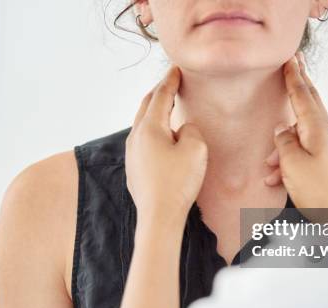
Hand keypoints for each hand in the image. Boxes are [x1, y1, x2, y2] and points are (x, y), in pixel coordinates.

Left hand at [126, 66, 207, 220]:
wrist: (159, 217)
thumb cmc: (177, 183)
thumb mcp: (195, 149)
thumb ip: (190, 130)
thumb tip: (181, 129)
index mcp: (149, 128)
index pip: (160, 96)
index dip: (170, 81)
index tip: (175, 69)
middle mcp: (135, 138)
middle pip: (146, 107)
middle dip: (158, 93)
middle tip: (170, 83)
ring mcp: (132, 154)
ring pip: (142, 124)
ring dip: (154, 112)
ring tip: (166, 108)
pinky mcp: (134, 169)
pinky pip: (143, 142)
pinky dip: (153, 131)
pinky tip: (162, 138)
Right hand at [264, 53, 327, 208]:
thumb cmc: (317, 190)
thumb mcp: (292, 164)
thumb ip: (284, 142)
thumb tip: (281, 129)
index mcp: (317, 129)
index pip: (303, 96)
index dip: (294, 77)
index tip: (290, 59)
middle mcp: (323, 134)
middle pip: (309, 103)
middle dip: (300, 84)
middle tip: (295, 63)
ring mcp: (325, 147)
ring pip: (299, 133)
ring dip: (281, 146)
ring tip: (269, 167)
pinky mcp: (323, 161)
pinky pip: (300, 151)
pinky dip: (285, 161)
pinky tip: (273, 179)